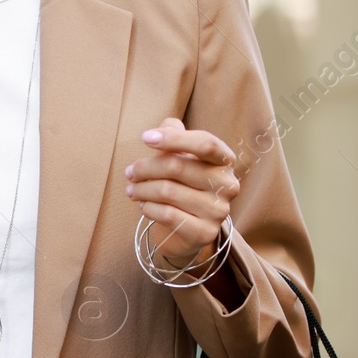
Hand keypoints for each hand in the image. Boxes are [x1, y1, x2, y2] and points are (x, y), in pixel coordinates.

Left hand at [124, 117, 239, 269]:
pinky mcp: (204, 232)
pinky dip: (148, 208)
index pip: (206, 143)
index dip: (174, 138)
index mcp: (225, 161)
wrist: (188, 230)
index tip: (145, 138)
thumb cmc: (183, 185)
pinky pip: (167, 214)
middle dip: (145, 167)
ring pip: (167, 191)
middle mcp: (227, 185)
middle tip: (130, 173)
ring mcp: (218, 211)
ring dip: (141, 189)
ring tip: (132, 190)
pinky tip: (142, 205)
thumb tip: (168, 125)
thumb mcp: (182, 157)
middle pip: (177, 166)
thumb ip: (175, 135)